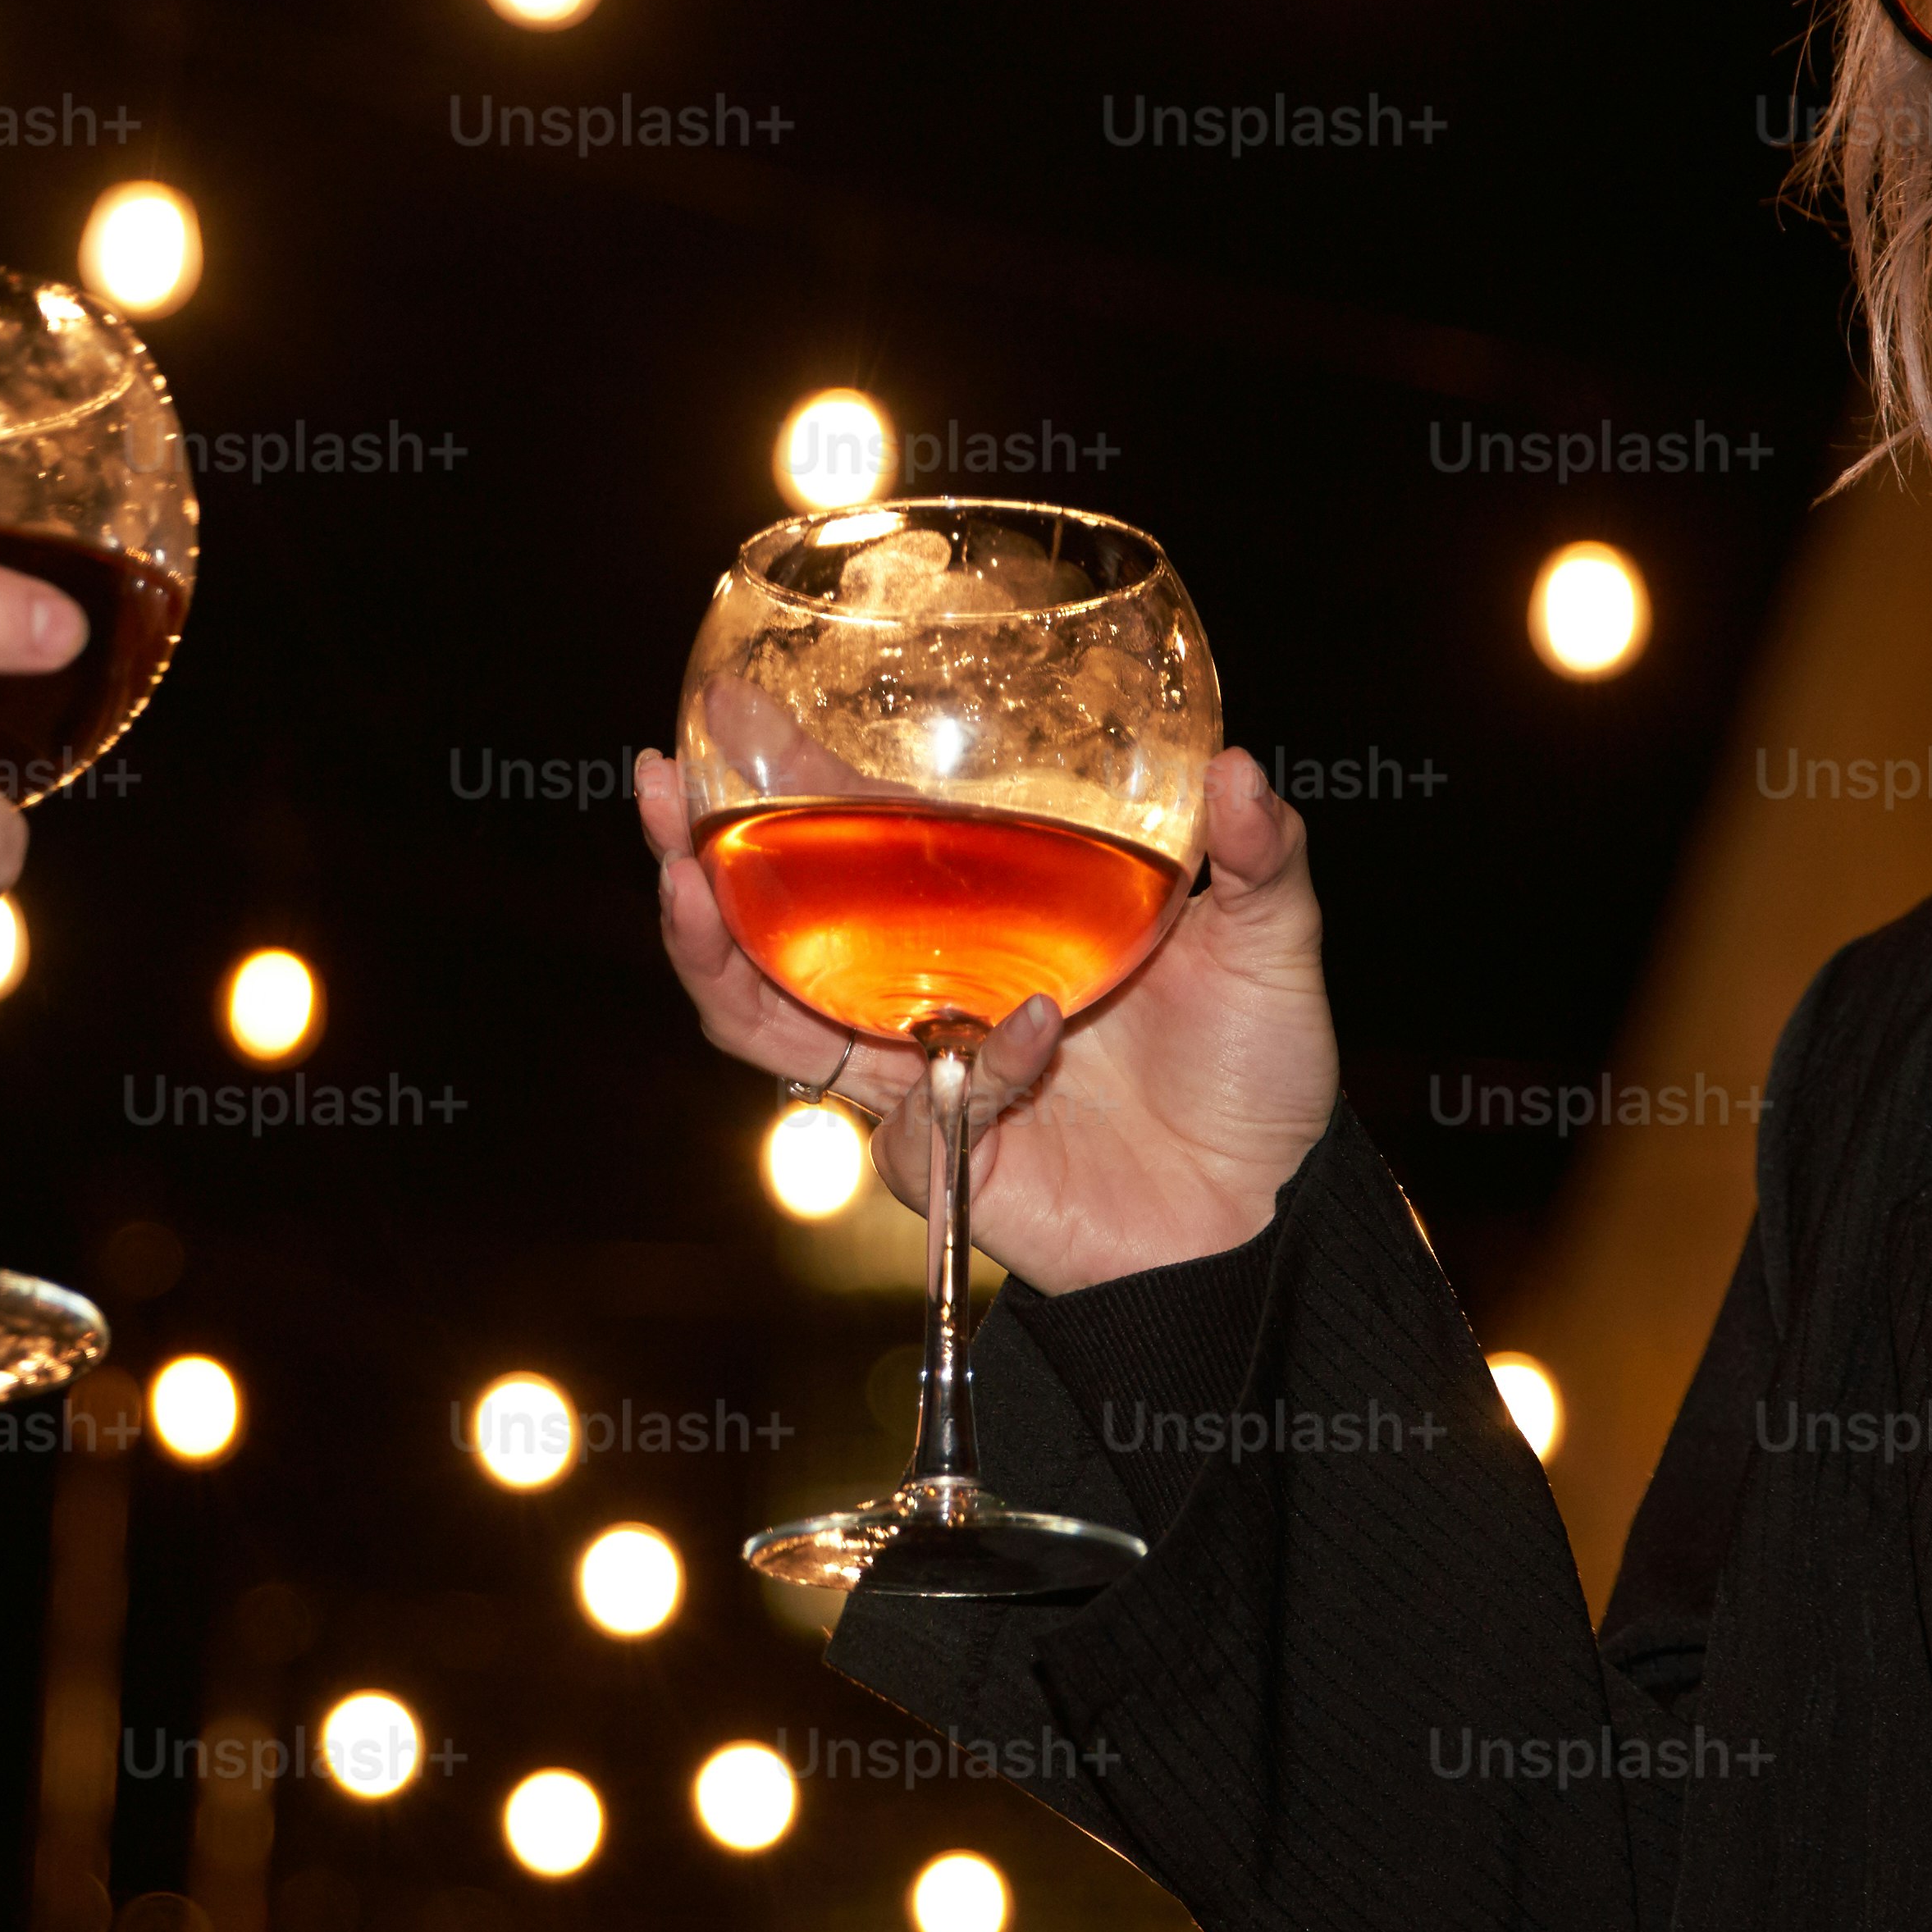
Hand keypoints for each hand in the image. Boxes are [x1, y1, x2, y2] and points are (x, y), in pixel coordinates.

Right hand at [635, 744, 1335, 1290]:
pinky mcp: (939, 1160)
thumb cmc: (1255, 1076)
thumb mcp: (1270, 941)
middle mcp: (925, 994)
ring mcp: (918, 1080)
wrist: (1267, 1217)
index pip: (853, 839)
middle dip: (694, 860)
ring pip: (766, 1024)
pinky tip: (1039, 1029)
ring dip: (717, 957)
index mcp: (979, 920)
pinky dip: (976, 1066)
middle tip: (661, 793)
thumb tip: (1236, 767)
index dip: (784, 781)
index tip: (726, 715)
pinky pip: (911, 1117)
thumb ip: (1260, 856)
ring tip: (690, 890)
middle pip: (766, 927)